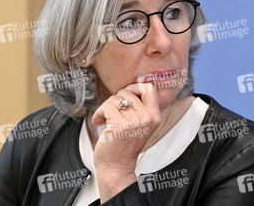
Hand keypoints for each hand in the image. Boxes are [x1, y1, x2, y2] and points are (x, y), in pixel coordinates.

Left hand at [91, 83, 160, 201]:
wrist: (116, 167)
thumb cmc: (125, 145)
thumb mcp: (141, 124)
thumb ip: (141, 107)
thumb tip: (134, 85)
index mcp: (155, 116)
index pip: (149, 88)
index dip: (135, 87)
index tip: (125, 95)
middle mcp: (147, 118)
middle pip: (127, 91)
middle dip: (115, 100)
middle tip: (112, 113)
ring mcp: (134, 121)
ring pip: (115, 98)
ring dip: (106, 108)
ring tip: (106, 119)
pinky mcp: (120, 125)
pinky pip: (106, 107)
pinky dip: (99, 113)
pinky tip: (99, 122)